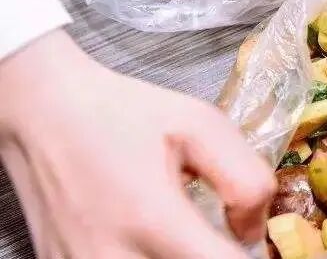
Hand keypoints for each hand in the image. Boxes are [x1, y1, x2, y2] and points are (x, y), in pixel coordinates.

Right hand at [0, 30, 275, 257]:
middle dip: (213, 256)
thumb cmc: (123, 113)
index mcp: (152, 220)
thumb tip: (253, 233)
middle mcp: (113, 258)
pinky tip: (152, 238)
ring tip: (183, 232)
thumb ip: (246, 181)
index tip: (246, 238)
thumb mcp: (201, 125)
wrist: (43, 111)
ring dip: (182, 258)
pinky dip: (148, 258)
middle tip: (214, 232)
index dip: (248, 255)